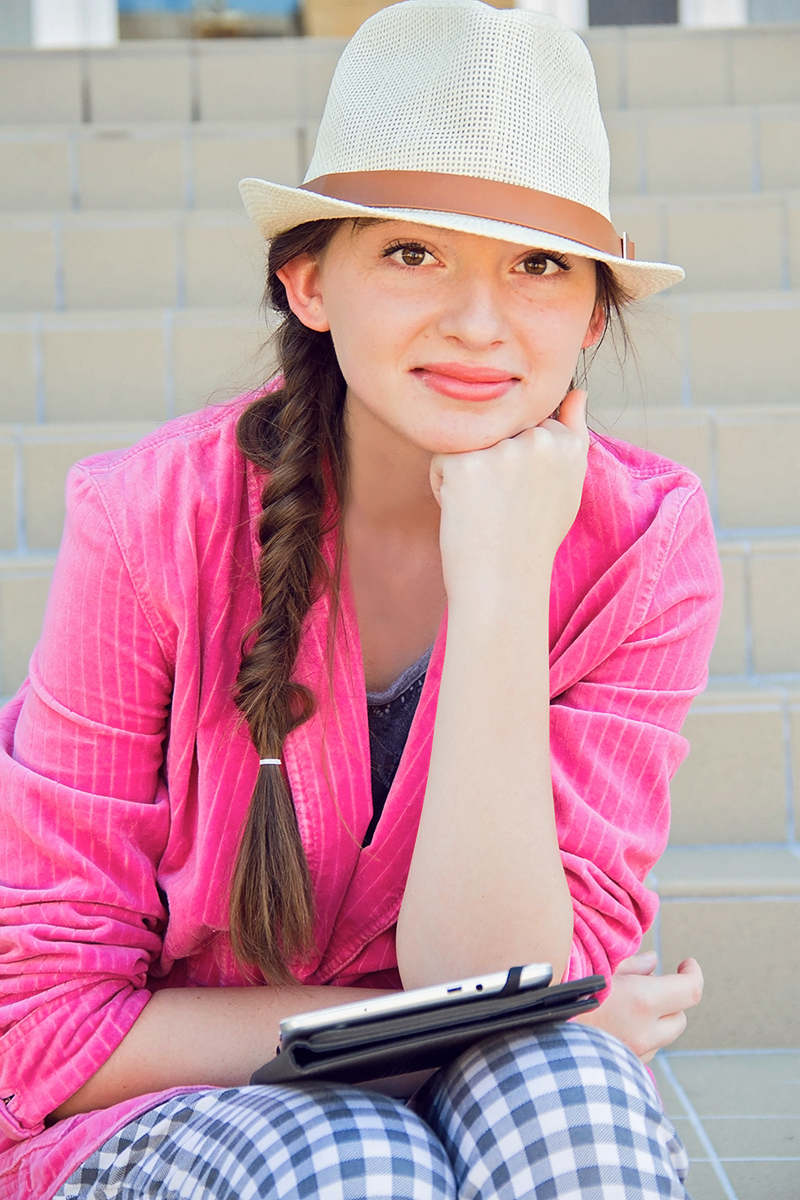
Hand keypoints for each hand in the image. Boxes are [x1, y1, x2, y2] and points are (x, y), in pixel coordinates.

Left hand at [429, 389, 588, 608]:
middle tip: (502, 506)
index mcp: (566, 444)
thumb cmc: (531, 539)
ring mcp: (502, 450)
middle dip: (490, 462)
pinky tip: (466, 514)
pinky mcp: (467, 462)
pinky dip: (445, 487)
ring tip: (485, 509)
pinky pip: (442, 459)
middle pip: (495, 429)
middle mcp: (539, 441)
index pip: (526, 424)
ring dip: (467, 473)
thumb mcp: (566, 486)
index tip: (522, 498)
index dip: (514, 461)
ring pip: (468, 441)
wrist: (503, 584)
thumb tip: (579, 390)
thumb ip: (573, 435)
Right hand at [575, 952, 703, 1062]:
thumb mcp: (596, 969)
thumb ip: (630, 965)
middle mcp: (646, 1032)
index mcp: (643, 1001)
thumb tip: (653, 962)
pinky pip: (642, 1052)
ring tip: (626, 1006)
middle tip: (650, 985)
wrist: (533, 1043)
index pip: (691, 990)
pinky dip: (638, 1036)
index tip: (686, 963)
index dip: (693, 973)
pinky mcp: (622, 1071)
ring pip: (662, 1038)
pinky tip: (614, 1026)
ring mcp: (635, 1056)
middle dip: (672, 1000)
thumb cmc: (564, 998)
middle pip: (680, 1017)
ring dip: (654, 1021)